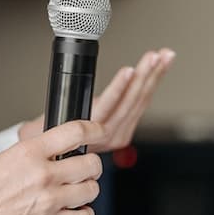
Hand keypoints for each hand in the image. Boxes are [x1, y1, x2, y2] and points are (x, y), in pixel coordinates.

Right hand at [0, 120, 106, 214]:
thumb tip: (57, 150)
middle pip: (91, 163)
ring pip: (91, 190)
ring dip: (88, 190)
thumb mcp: (3, 159)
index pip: (75, 132)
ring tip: (78, 192)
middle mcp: (43, 174)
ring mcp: (48, 201)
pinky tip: (74, 212)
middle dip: (92, 166)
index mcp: (29, 152)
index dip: (95, 130)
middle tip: (85, 169)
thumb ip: (33, 154)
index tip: (99, 132)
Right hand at [19, 48, 175, 152]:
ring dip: (154, 76)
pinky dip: (151, 83)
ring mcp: (121, 132)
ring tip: (164, 57)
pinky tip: (159, 69)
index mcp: (92, 133)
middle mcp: (110, 135)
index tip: (129, 70)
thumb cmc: (49, 138)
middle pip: (131, 101)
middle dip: (145, 75)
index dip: (121, 87)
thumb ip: (68, 117)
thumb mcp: (51, 126)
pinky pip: (142, 103)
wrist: (53, 159)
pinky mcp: (126, 128)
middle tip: (155, 56)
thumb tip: (72, 105)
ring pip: (141, 101)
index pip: (109, 107)